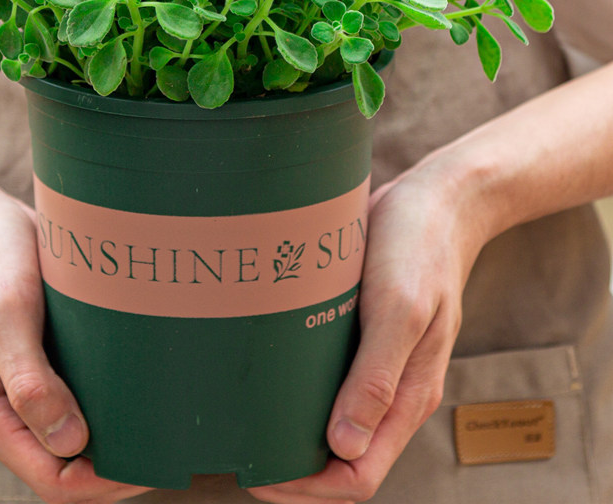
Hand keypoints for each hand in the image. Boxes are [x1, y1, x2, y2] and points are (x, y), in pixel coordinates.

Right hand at [0, 187, 150, 503]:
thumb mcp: (5, 315)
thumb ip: (30, 382)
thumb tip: (71, 444)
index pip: (50, 478)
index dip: (102, 481)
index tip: (150, 459)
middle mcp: (0, 409)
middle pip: (64, 464)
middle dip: (114, 465)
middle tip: (168, 442)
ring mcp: (18, 387)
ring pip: (70, 436)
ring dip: (112, 436)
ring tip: (159, 421)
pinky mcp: (35, 363)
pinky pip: (72, 399)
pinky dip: (103, 404)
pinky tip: (136, 388)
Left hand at [249, 157, 488, 502]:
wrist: (437, 200)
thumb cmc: (420, 248)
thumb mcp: (401, 308)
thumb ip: (378, 376)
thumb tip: (344, 448)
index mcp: (407, 395)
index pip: (358, 475)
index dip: (308, 487)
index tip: (258, 472)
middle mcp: (390, 389)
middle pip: (340, 457)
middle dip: (291, 468)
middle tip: (239, 449)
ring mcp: (374, 363)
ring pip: (330, 422)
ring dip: (290, 431)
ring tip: (243, 421)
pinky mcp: (358, 335)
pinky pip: (327, 381)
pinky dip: (296, 391)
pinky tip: (263, 376)